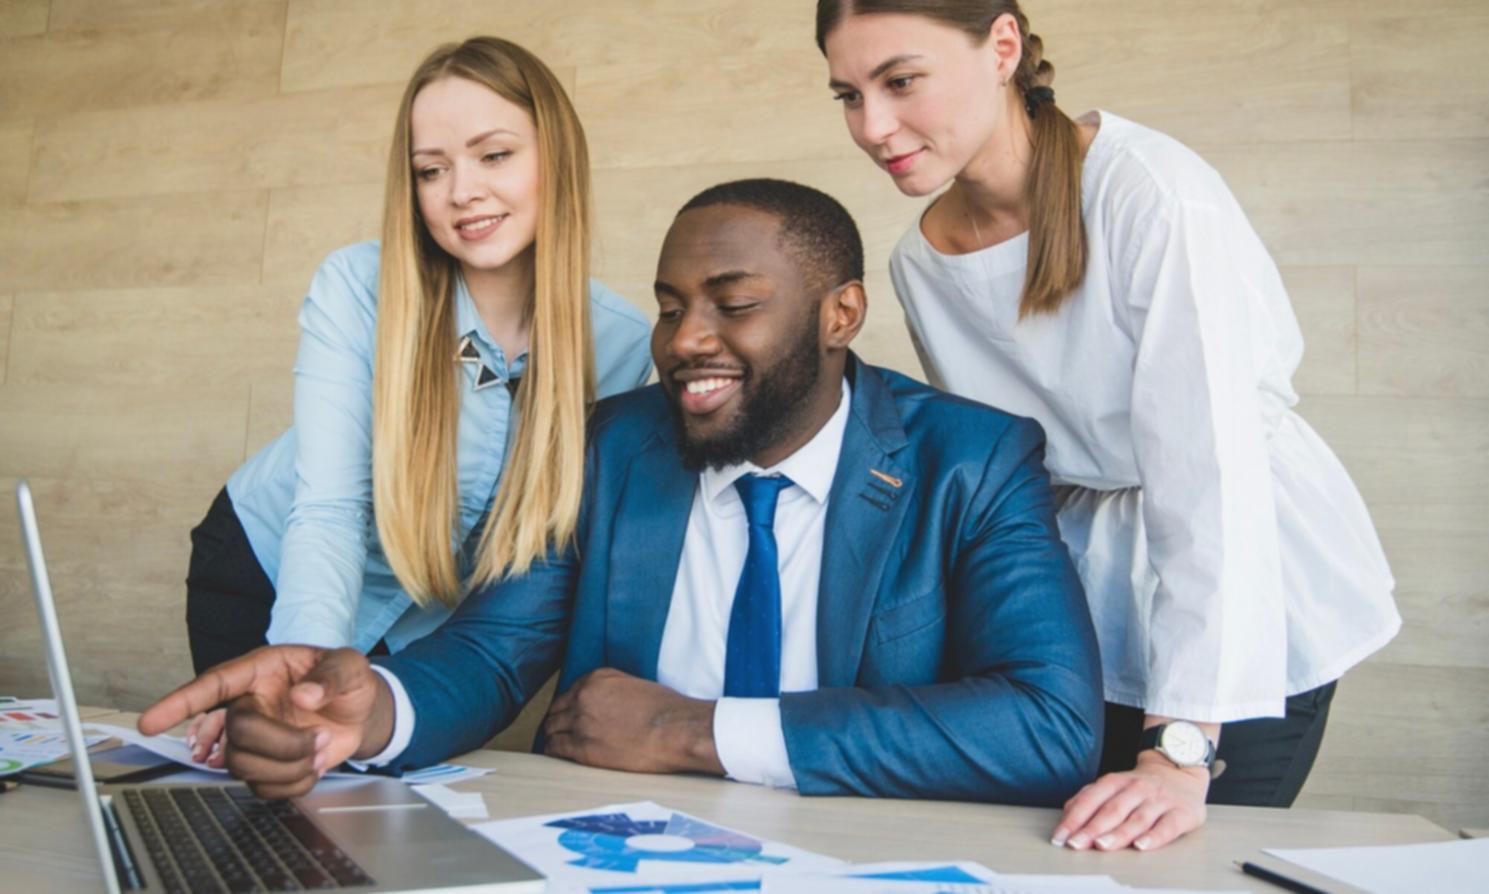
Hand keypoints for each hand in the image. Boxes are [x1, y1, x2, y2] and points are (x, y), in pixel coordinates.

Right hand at [139, 646, 394, 798]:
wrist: (360, 712)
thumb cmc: (347, 681)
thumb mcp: (350, 666)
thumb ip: (332, 676)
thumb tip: (304, 695)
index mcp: (261, 671)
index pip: (212, 685)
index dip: (180, 703)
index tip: (149, 722)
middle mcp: (249, 704)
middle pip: (237, 733)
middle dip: (281, 744)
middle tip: (316, 738)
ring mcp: (254, 737)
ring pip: (243, 766)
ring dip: (288, 766)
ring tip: (317, 749)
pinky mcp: (264, 765)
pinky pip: (262, 788)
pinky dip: (293, 784)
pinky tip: (309, 767)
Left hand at [542, 668, 722, 775]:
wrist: (674, 731)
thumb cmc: (665, 710)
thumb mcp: (635, 685)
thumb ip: (612, 690)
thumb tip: (604, 705)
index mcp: (597, 679)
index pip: (571, 692)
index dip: (571, 706)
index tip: (573, 715)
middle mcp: (583, 697)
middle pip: (557, 710)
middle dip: (559, 720)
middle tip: (563, 730)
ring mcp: (580, 722)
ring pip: (552, 728)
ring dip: (555, 735)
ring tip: (560, 743)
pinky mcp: (582, 748)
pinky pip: (555, 748)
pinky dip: (554, 750)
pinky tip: (560, 754)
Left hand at [1051, 750, 1209, 850]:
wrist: (1180, 772)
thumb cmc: (1140, 787)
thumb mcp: (1113, 786)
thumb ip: (1089, 799)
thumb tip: (1067, 818)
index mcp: (1116, 781)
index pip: (1091, 800)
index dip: (1074, 819)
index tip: (1061, 837)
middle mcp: (1137, 789)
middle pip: (1112, 810)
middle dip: (1092, 829)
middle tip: (1076, 844)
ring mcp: (1159, 801)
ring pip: (1137, 819)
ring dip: (1118, 834)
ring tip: (1102, 845)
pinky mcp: (1181, 813)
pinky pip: (1167, 827)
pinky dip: (1154, 837)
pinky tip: (1141, 846)